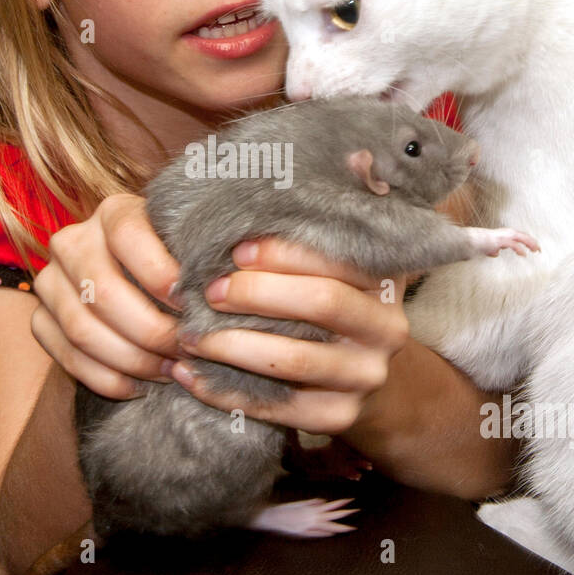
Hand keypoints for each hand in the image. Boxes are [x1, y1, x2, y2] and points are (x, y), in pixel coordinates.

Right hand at [30, 194, 182, 397]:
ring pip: (83, 331)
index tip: (194, 307)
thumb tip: (222, 284)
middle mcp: (72, 241)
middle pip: (104, 294)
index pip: (130, 238)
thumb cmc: (174, 260)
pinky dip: (108, 379)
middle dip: (152, 332)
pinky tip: (141, 386)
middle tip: (187, 351)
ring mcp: (49, 281)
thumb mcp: (187, 243)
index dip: (163, 276)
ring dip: (133, 360)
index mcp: (112, 212)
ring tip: (170, 371)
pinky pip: (68, 358)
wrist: (130, 275)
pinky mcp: (39, 319)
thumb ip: (200, 254)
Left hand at [168, 237, 410, 435]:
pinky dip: (224, 391)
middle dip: (256, 294)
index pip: (337, 262)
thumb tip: (350, 156)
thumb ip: (334, 223)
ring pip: (292, 360)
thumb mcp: (346, 265)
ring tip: (186, 334)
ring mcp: (364, 379)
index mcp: (387, 282)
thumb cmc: (338, 308)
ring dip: (231, 346)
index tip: (235, 248)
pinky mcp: (337, 418)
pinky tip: (187, 376)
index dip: (283, 254)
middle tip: (206, 289)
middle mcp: (386, 330)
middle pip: (320, 304)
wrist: (372, 384)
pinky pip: (275, 408)